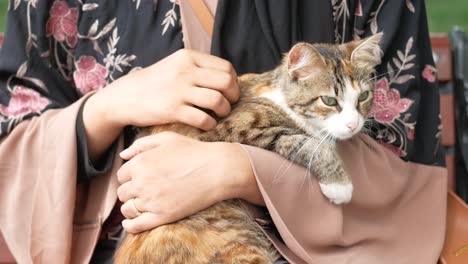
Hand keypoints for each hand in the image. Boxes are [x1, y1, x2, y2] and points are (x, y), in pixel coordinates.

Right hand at [82, 49, 238, 159]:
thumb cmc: (154, 83)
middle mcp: (185, 71)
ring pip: (218, 101)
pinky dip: (210, 124)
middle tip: (228, 104)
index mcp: (188, 57)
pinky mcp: (172, 110)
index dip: (233, 82)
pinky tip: (206, 124)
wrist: (124, 97)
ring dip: (223, 111)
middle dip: (233, 96)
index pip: (226, 67)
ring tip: (218, 115)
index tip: (229, 91)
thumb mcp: (175, 65)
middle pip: (226, 83)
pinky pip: (203, 119)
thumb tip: (228, 79)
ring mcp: (178, 90)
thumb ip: (198, 68)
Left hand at [116, 132, 261, 233]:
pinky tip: (132, 222)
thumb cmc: (195, 151)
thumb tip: (122, 155)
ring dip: (132, 206)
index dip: (131, 176)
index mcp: (140, 162)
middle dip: (131, 190)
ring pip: (127, 209)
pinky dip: (130, 225)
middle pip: (122, 192)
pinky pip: (136, 226)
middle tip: (146, 189)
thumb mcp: (167, 138)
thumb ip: (141, 144)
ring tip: (144, 203)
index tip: (142, 177)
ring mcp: (152, 201)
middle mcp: (142, 182)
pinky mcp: (163, 216)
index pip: (121, 175)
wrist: (219, 170)